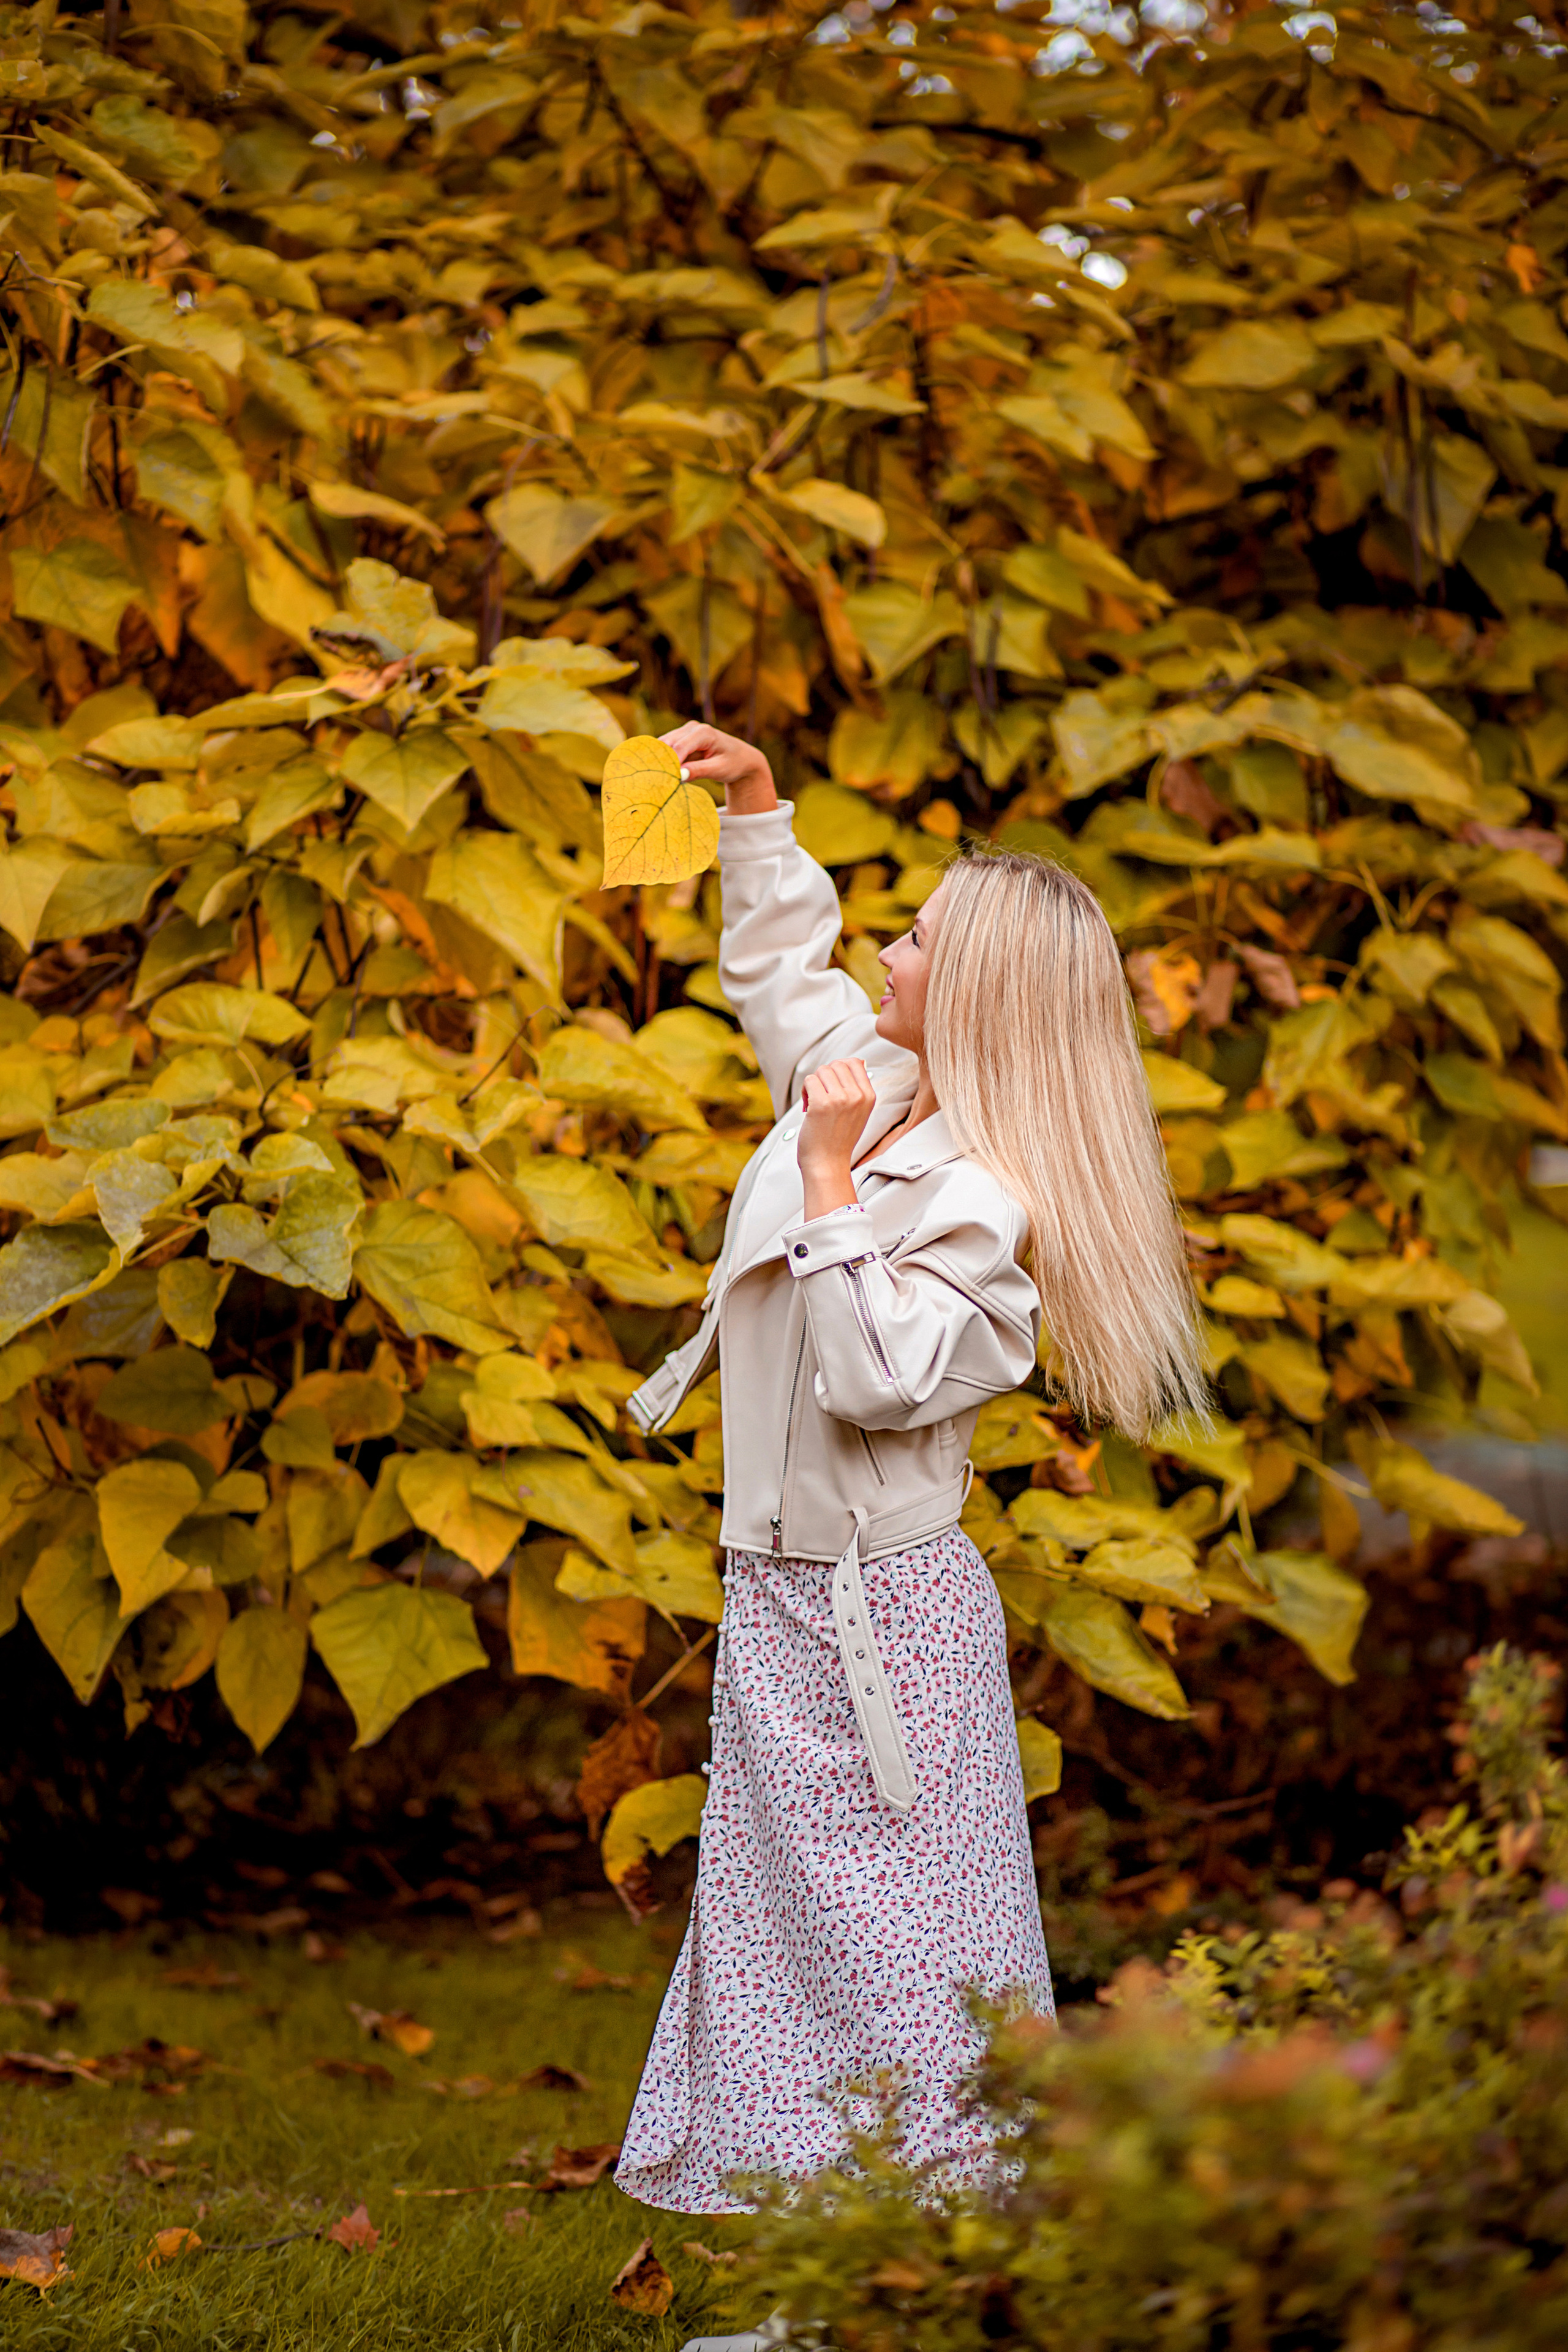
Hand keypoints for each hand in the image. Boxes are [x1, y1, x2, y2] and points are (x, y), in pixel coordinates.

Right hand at [660, 721, 776, 815]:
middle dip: (661, 762)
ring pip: (663, 746)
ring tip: (658, 780)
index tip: (664, 780)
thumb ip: (699, 771)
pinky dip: (662, 761)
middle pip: (667, 745)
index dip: (670, 764)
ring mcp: (685, 732)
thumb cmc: (733, 763)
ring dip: (659, 761)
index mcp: (704, 732)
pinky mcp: (680, 739)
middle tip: (657, 782)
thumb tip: (679, 776)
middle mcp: (692, 728)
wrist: (741, 758)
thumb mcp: (719, 769)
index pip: (679, 748)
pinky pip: (665, 749)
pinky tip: (662, 774)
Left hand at [797, 1057, 875, 1220]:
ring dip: (813, 1085)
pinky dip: (805, 1093)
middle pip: (836, 1064)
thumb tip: (857, 1061)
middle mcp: (857, 1096)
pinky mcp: (822, 1103)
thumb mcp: (859, 1112)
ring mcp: (840, 1099)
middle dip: (824, 1077)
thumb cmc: (838, 1140)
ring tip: (814, 1104)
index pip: (854, 1062)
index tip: (831, 1086)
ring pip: (821, 1071)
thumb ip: (858, 1088)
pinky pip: (809, 1081)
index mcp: (869, 1097)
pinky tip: (807, 1109)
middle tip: (821, 1096)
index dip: (838, 1070)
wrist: (828, 1165)